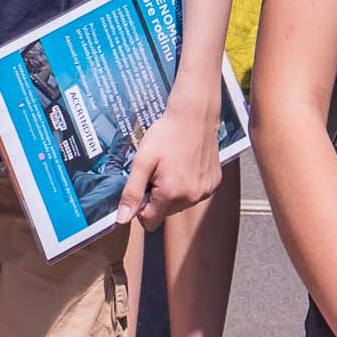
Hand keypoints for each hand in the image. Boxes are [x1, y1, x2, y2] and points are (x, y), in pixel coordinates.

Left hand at [119, 106, 224, 228]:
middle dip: (157, 197)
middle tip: (158, 171)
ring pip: (180, 204)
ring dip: (173, 191)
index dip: (141, 207)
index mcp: (171, 194)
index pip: (149, 222)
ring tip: (172, 165)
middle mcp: (191, 197)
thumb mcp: (142, 161)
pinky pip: (194, 194)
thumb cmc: (167, 134)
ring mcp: (205, 191)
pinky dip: (188, 184)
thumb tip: (122, 219)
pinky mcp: (214, 183)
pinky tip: (186, 164)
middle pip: (164, 213)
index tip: (144, 185)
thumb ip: (132, 192)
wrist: (195, 115)